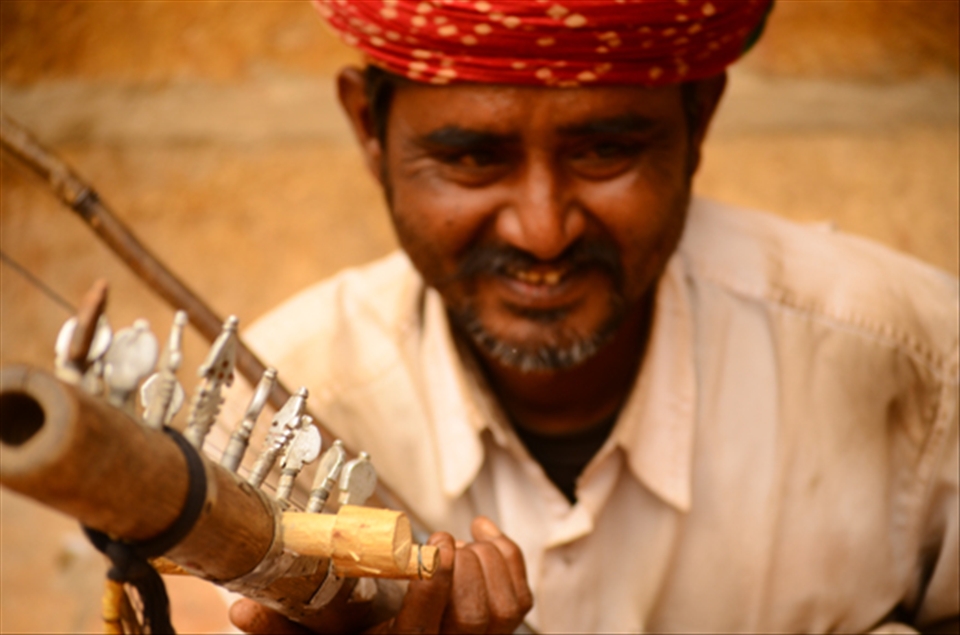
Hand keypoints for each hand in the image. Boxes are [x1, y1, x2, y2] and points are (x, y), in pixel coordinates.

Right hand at [230, 516, 532, 633]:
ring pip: (503, 611)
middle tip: (444, 539)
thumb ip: (281, 630)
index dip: (434, 588)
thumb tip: (237, 606)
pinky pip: (519, 600)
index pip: (421, 634)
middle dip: (464, 573)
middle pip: (474, 621)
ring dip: (488, 564)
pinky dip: (509, 558)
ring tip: (462, 541)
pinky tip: (483, 535)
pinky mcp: (499, 632)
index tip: (433, 543)